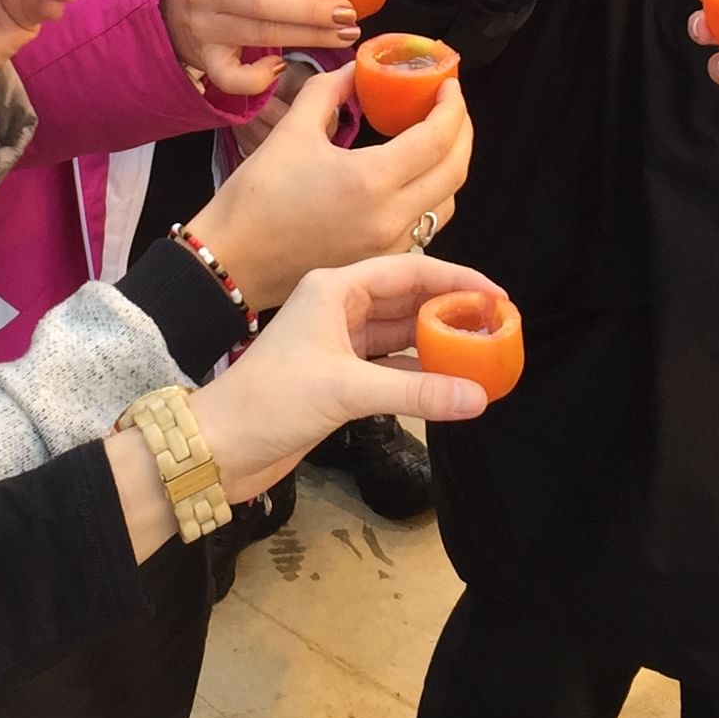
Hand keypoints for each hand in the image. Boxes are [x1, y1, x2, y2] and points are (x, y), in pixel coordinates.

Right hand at [161, 0, 363, 96]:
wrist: (168, 2)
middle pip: (264, 2)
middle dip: (312, 10)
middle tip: (349, 14)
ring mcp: (203, 27)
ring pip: (258, 36)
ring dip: (307, 37)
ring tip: (343, 35)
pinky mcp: (204, 59)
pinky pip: (230, 77)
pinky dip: (257, 78)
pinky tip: (281, 67)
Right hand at [188, 65, 471, 307]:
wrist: (231, 261)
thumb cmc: (255, 198)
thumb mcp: (291, 131)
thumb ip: (329, 91)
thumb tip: (356, 70)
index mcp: (371, 181)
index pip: (437, 138)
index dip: (451, 106)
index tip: (447, 82)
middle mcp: (391, 218)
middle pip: (455, 171)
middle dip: (461, 131)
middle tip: (449, 104)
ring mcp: (390, 246)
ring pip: (446, 203)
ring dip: (450, 166)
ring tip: (435, 138)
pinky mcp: (380, 262)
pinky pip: (426, 225)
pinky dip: (431, 196)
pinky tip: (412, 177)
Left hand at [189, 255, 497, 498]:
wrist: (220, 447)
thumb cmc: (271, 402)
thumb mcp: (346, 390)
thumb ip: (416, 393)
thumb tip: (479, 396)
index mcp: (334, 288)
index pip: (408, 270)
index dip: (456, 279)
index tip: (497, 295)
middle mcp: (339, 307)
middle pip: (408, 299)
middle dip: (452, 311)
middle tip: (498, 326)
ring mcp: (339, 343)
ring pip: (402, 335)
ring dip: (439, 343)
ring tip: (484, 353)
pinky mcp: (339, 378)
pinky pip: (392, 367)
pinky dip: (421, 374)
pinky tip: (452, 384)